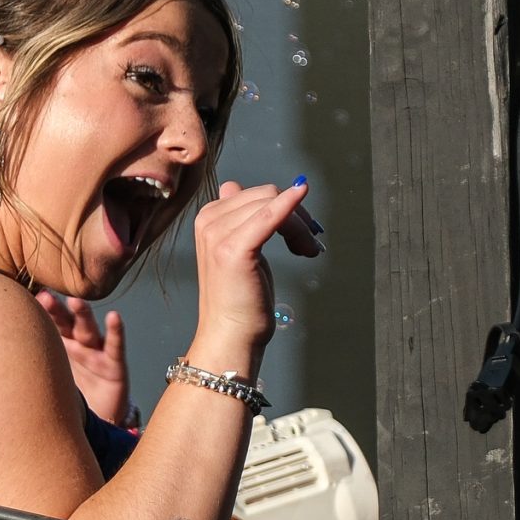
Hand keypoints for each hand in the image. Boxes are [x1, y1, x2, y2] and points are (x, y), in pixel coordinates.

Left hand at [34, 291, 130, 425]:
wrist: (100, 418)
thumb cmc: (70, 394)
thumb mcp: (51, 379)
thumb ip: (34, 364)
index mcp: (59, 345)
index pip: (47, 325)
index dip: (38, 313)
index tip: (23, 297)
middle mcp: (77, 344)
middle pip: (65, 323)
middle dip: (56, 309)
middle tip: (44, 296)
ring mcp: (97, 352)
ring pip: (87, 330)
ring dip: (82, 314)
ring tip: (75, 301)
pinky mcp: (115, 365)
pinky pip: (115, 346)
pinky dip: (115, 331)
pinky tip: (114, 317)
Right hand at [188, 177, 319, 368]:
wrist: (230, 334)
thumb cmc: (239, 299)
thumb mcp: (236, 249)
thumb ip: (236, 217)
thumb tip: (233, 185)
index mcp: (208, 218)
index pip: (256, 194)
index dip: (284, 207)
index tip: (300, 234)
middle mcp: (209, 221)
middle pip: (266, 194)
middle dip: (296, 216)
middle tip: (310, 245)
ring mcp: (219, 233)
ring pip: (272, 202)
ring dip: (300, 225)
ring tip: (308, 250)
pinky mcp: (234, 248)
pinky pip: (269, 214)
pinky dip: (289, 204)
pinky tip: (302, 194)